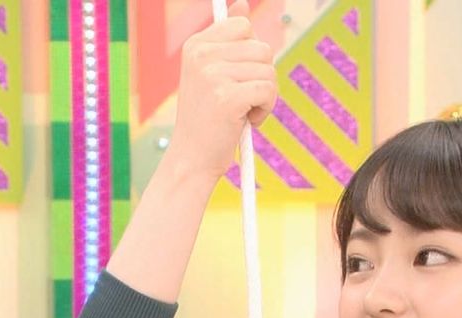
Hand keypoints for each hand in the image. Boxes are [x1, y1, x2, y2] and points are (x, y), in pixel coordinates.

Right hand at [167, 0, 276, 182]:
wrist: (192, 158)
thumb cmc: (208, 119)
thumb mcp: (213, 73)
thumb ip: (229, 40)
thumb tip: (243, 4)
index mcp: (196, 45)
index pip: (244, 27)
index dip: (251, 55)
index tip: (237, 76)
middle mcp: (201, 55)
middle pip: (262, 49)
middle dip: (262, 77)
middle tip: (242, 100)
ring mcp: (212, 75)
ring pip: (269, 71)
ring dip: (266, 96)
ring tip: (243, 112)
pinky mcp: (227, 97)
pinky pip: (269, 90)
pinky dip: (266, 109)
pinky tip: (247, 121)